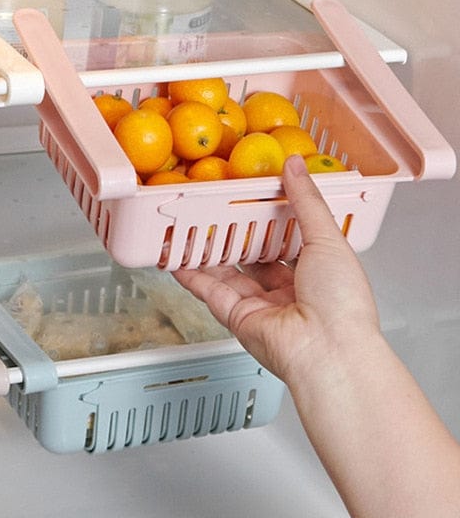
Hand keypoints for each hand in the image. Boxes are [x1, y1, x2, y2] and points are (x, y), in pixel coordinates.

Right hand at [173, 154, 380, 383]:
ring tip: (187, 228)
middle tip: (214, 211)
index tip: (251, 198)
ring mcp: (261, 306)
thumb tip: (295, 167)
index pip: (287, 242)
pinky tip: (176, 257)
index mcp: (316, 274)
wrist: (328, 350)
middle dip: (234, 236)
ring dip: (206, 253)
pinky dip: (191, 275)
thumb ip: (306, 201)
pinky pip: (210, 291)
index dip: (269, 220)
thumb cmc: (342, 304)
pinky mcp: (238, 318)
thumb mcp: (328, 238)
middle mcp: (288, 292)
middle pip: (253, 258)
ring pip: (227, 274)